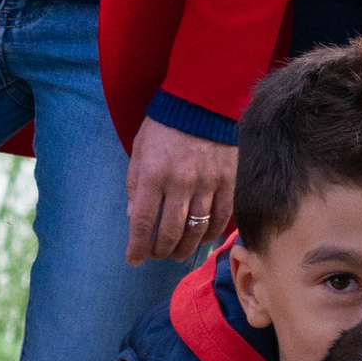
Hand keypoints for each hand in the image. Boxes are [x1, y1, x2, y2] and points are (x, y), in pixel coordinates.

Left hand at [125, 115, 237, 264]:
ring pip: (196, 229)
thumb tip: (133, 216)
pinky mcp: (228, 181)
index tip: (134, 259)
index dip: (137, 246)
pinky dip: (211, 234)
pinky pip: (222, 217)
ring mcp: (207, 183)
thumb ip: (134, 184)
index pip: (142, 221)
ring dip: (185, 248)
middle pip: (170, 231)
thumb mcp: (139, 150)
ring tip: (177, 254)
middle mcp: (180, 182)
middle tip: (157, 256)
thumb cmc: (164, 125)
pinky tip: (202, 239)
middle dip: (160, 250)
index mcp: (153, 174)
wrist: (202, 101)